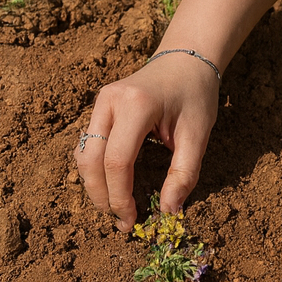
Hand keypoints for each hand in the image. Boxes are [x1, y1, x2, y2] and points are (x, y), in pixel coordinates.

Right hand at [74, 53, 218, 232]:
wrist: (186, 61)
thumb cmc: (195, 95)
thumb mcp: (198, 134)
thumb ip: (184, 173)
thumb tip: (167, 212)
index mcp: (136, 104)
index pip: (117, 161)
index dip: (119, 196)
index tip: (131, 220)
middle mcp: (110, 101)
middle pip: (90, 159)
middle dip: (101, 196)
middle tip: (120, 220)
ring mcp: (101, 102)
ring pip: (83, 153)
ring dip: (94, 185)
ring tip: (115, 207)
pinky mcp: (99, 107)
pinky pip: (88, 144)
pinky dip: (96, 169)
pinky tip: (112, 186)